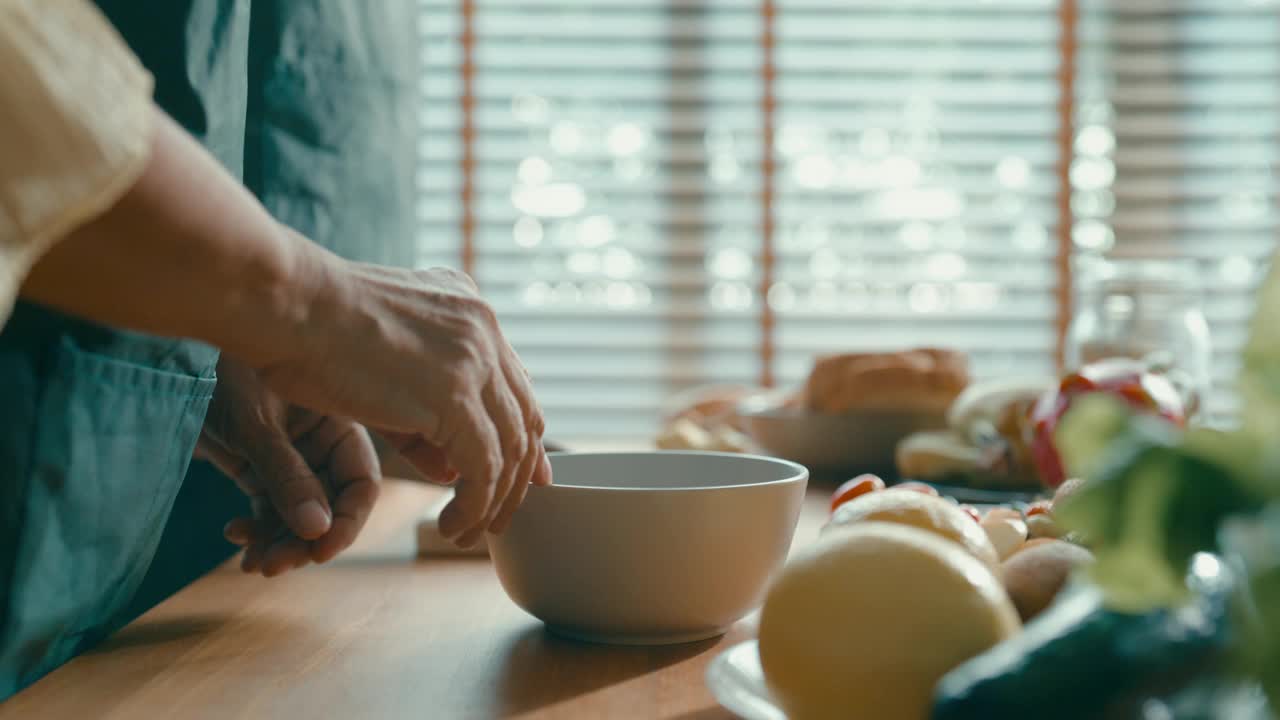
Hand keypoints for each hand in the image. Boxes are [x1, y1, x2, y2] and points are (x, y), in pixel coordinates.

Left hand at [197, 356, 380, 575]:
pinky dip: (257, 529)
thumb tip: (317, 531)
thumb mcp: (258, 425)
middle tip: (274, 565)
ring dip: (280, 542)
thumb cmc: (224, 372)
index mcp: (339, 425)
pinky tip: (236, 535)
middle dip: (305, 541)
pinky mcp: (260, 470)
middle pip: (330, 507)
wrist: (174, 359)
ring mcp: (292, 460)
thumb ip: (288, 477)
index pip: (360, 483)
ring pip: (298, 516)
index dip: (348, 521)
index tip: (321, 551)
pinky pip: (269, 511)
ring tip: (254, 562)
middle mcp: (322, 445)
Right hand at [248, 250, 551, 545]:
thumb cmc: (306, 326)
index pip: (513, 381)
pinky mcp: (455, 397)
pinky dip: (473, 506)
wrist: (285, 303)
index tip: (522, 474)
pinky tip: (453, 526)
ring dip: (494, 500)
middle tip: (501, 516)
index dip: (519, 433)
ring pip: (509, 447)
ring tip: (469, 533)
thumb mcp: (382, 360)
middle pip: (523, 415)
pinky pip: (483, 468)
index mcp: (468, 306)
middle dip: (518, 474)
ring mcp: (474, 360)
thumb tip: (454, 467)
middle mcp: (482, 327)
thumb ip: (424, 407)